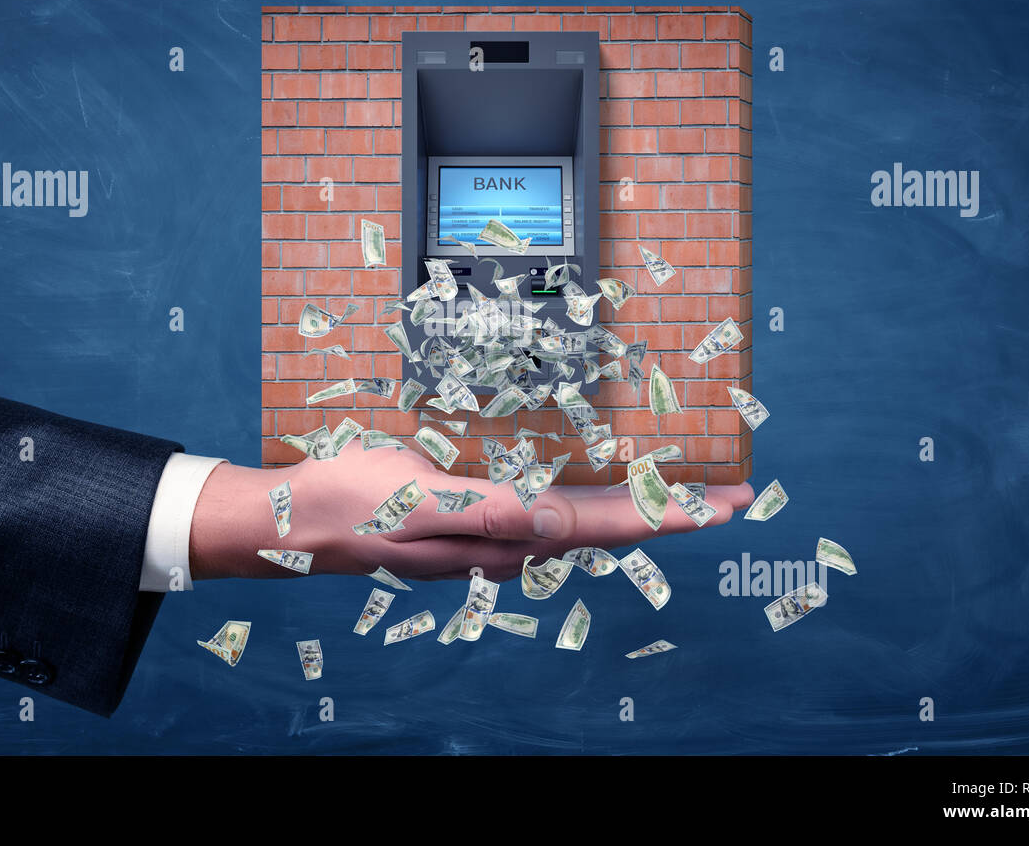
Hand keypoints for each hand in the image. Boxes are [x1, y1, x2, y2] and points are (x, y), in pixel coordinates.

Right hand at [189, 440, 753, 582]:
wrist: (299, 518)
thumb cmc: (354, 503)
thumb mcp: (421, 504)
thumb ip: (491, 517)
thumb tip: (557, 529)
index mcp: (505, 537)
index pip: (606, 529)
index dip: (669, 516)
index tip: (725, 506)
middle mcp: (510, 540)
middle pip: (609, 527)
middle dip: (672, 512)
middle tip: (729, 497)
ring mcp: (494, 531)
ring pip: (584, 520)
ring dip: (637, 507)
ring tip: (681, 493)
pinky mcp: (475, 514)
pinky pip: (550, 507)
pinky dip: (590, 497)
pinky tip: (593, 488)